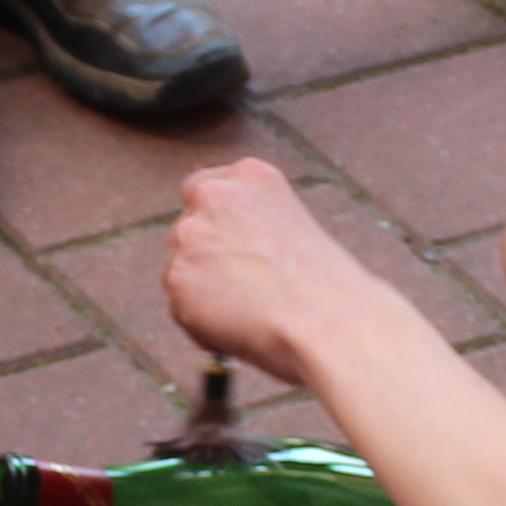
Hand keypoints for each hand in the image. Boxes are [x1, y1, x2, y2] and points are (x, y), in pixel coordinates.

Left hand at [162, 156, 380, 380]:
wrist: (327, 318)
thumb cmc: (328, 290)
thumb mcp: (295, 230)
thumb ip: (253, 229)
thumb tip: (228, 258)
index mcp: (251, 175)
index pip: (204, 189)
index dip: (214, 226)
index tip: (226, 250)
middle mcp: (214, 195)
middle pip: (186, 230)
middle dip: (205, 262)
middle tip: (239, 294)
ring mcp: (190, 233)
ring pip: (181, 271)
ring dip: (204, 295)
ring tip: (251, 315)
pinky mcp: (177, 275)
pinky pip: (181, 309)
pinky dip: (201, 325)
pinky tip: (240, 330)